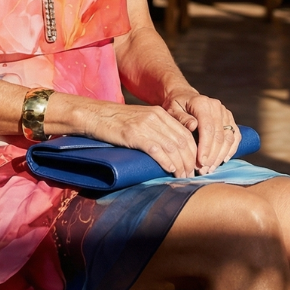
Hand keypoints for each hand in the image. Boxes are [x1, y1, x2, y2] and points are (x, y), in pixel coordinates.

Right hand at [83, 101, 197, 177]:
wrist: (95, 114)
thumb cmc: (117, 122)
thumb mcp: (142, 120)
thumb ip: (157, 130)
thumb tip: (171, 152)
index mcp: (160, 113)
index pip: (185, 133)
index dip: (193, 151)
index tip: (194, 165)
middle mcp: (156, 117)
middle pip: (182, 140)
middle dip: (189, 160)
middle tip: (191, 175)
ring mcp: (145, 125)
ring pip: (172, 146)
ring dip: (180, 164)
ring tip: (182, 176)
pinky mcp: (134, 134)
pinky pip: (156, 149)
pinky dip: (166, 161)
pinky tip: (170, 169)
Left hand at [162, 91, 238, 174]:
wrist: (184, 96)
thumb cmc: (176, 105)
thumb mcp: (172, 110)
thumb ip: (181, 118)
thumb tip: (193, 125)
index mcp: (202, 103)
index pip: (207, 128)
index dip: (206, 147)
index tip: (200, 162)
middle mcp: (216, 106)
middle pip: (219, 135)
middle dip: (213, 155)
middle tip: (204, 170)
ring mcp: (224, 112)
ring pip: (229, 137)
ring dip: (221, 155)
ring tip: (210, 168)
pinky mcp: (229, 118)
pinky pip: (235, 135)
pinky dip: (231, 149)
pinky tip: (224, 160)